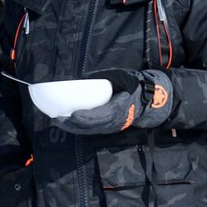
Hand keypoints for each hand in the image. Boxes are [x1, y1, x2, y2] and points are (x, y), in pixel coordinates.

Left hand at [52, 68, 172, 134]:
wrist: (149, 101)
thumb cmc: (133, 87)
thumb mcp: (122, 77)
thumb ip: (105, 76)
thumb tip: (84, 76)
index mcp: (120, 108)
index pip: (102, 116)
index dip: (87, 117)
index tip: (73, 115)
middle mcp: (116, 121)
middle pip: (92, 126)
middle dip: (73, 124)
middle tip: (56, 118)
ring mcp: (112, 126)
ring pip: (90, 130)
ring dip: (73, 128)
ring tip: (58, 121)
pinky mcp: (109, 128)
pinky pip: (92, 130)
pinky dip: (79, 129)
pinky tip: (67, 124)